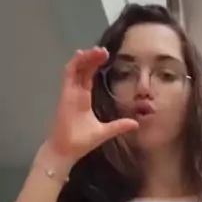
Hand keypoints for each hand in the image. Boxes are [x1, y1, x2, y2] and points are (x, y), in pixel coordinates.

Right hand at [46, 47, 138, 164]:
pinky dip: (74, 64)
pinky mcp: (65, 94)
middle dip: (93, 59)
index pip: (89, 77)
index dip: (96, 65)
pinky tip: (81, 55)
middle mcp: (76, 93)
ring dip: (85, 58)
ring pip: (76, 69)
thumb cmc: (82, 141)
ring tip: (97, 51)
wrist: (67, 150)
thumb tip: (136, 123)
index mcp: (84, 99)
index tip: (107, 57)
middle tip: (104, 51)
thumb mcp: (105, 131)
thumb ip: (119, 126)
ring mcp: (70, 92)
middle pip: (83, 70)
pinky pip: (68, 75)